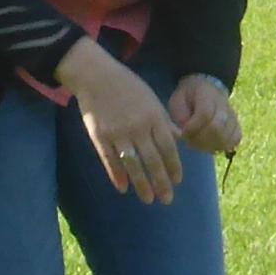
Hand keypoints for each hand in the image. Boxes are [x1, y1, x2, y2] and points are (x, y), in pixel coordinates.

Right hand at [62, 40, 182, 204]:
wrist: (95, 75)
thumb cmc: (127, 86)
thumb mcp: (151, 99)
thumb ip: (164, 120)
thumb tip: (180, 138)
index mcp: (153, 116)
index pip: (168, 147)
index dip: (173, 166)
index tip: (177, 181)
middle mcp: (137, 126)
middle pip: (152, 159)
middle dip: (161, 181)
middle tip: (166, 199)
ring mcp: (117, 132)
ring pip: (132, 164)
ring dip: (141, 184)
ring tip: (148, 199)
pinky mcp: (99, 135)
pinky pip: (109, 159)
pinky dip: (116, 174)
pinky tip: (123, 187)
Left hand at [164, 76, 242, 160]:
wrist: (205, 91)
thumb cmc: (188, 98)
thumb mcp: (177, 101)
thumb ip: (179, 116)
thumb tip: (184, 133)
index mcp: (206, 93)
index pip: (205, 114)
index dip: (193, 128)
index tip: (183, 133)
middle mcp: (224, 104)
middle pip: (217, 128)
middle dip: (200, 140)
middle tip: (189, 141)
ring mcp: (233, 115)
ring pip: (226, 137)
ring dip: (208, 145)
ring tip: (198, 143)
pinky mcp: (237, 126)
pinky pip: (234, 140)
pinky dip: (221, 147)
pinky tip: (210, 144)